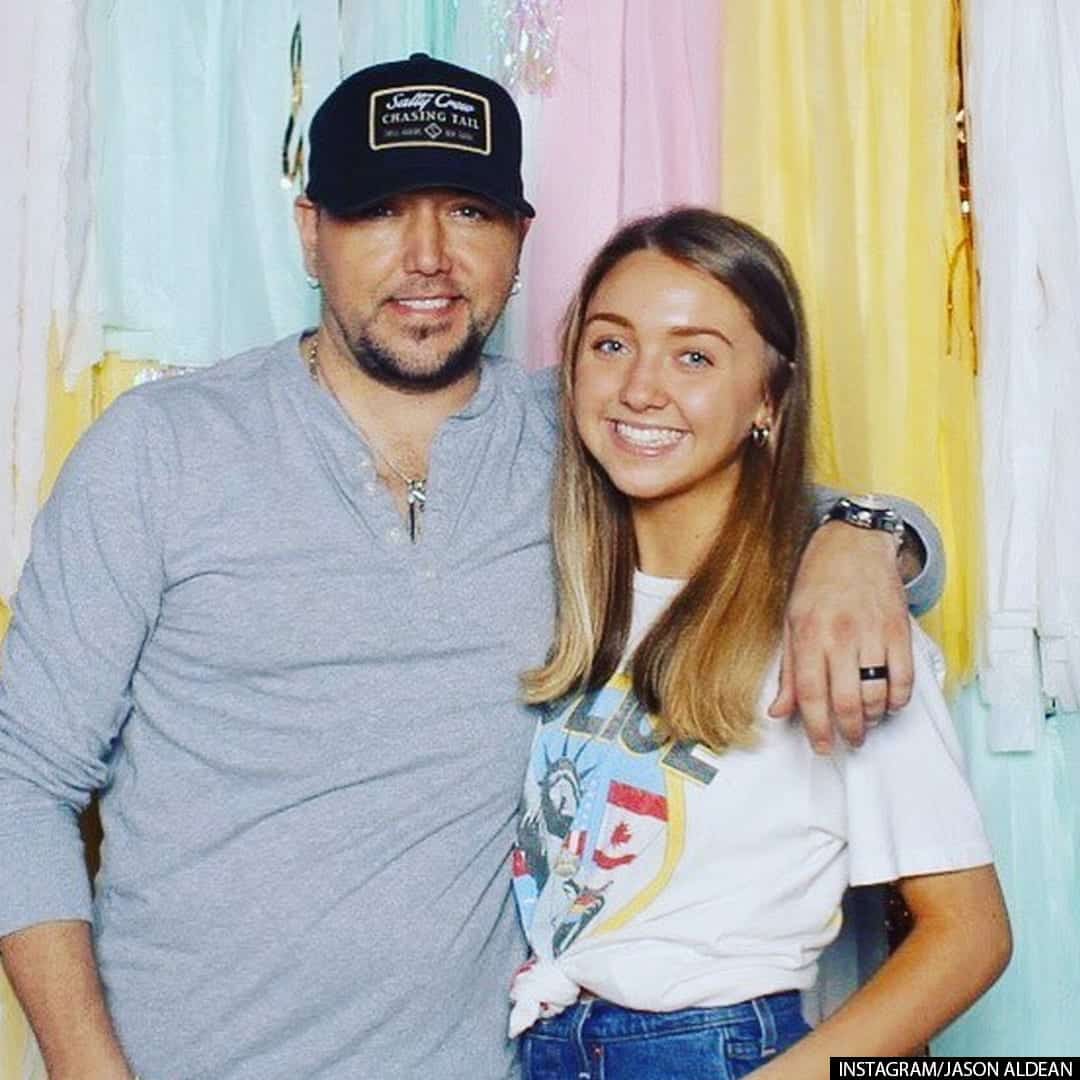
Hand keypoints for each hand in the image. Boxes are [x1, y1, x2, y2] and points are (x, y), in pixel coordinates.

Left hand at [769, 522, 912, 751]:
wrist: (854, 543)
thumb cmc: (817, 582)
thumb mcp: (791, 621)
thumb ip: (788, 670)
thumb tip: (779, 711)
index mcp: (809, 634)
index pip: (811, 693)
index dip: (817, 726)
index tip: (822, 745)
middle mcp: (841, 635)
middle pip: (848, 700)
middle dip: (849, 730)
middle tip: (849, 740)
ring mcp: (873, 632)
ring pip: (877, 693)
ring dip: (873, 717)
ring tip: (866, 721)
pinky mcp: (899, 629)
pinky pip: (905, 678)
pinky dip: (899, 699)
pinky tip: (889, 702)